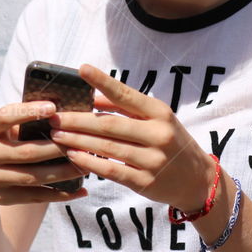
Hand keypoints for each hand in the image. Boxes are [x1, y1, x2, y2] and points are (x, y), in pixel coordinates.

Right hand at [0, 100, 89, 205]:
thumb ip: (20, 118)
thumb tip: (59, 111)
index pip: (4, 117)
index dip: (28, 112)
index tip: (53, 107)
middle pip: (25, 152)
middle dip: (56, 148)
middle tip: (80, 143)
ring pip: (31, 177)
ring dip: (61, 173)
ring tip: (84, 165)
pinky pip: (33, 197)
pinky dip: (58, 195)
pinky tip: (79, 190)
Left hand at [47, 63, 215, 211]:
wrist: (198, 180)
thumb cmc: (170, 141)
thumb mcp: (157, 118)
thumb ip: (126, 108)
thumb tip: (92, 97)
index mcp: (159, 112)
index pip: (126, 94)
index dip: (103, 81)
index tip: (82, 69)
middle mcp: (157, 134)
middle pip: (109, 124)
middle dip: (77, 120)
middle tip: (53, 117)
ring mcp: (152, 160)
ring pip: (107, 147)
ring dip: (77, 141)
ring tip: (56, 135)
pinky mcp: (145, 182)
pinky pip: (111, 170)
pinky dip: (90, 163)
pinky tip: (73, 156)